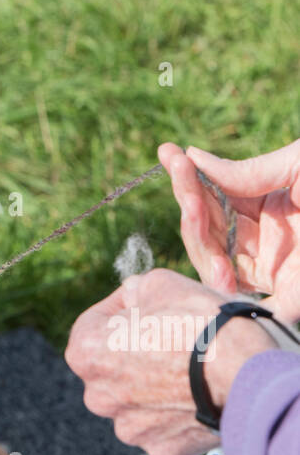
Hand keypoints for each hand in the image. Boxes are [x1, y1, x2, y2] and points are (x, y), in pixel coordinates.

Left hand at [65, 268, 272, 454]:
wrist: (245, 372)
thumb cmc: (198, 323)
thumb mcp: (159, 283)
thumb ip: (134, 292)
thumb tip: (133, 301)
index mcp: (86, 352)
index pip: (93, 323)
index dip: (120, 308)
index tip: (145, 305)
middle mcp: (98, 396)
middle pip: (112, 367)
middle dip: (134, 352)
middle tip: (169, 337)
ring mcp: (130, 428)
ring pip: (136, 401)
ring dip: (153, 386)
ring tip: (188, 368)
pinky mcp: (162, 449)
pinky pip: (163, 426)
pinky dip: (177, 413)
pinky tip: (199, 394)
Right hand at [158, 139, 299, 322]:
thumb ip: (248, 171)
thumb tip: (193, 159)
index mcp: (272, 203)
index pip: (216, 195)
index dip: (189, 178)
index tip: (166, 153)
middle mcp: (270, 238)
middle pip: (208, 230)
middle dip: (191, 206)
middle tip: (184, 180)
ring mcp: (278, 269)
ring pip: (216, 262)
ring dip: (202, 246)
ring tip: (196, 214)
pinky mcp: (290, 297)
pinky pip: (243, 301)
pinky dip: (223, 293)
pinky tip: (216, 271)